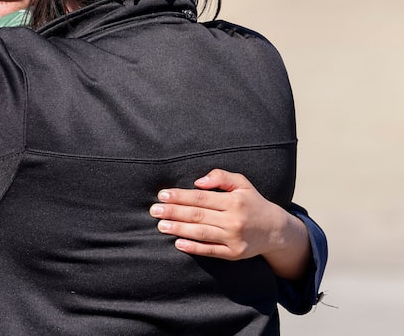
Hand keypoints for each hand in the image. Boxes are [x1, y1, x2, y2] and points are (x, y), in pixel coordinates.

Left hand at [149, 169, 310, 278]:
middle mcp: (234, 220)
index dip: (180, 196)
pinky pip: (210, 250)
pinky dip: (194, 248)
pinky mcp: (234, 253)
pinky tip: (178, 243)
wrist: (276, 230)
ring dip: (179, 229)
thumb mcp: (242, 183)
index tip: (163, 195)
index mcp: (234, 201)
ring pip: (201, 233)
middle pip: (198, 215)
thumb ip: (222, 176)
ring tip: (161, 226)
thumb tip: (199, 181)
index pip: (201, 198)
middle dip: (173, 212)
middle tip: (154, 211)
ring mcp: (234, 238)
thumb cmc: (252, 203)